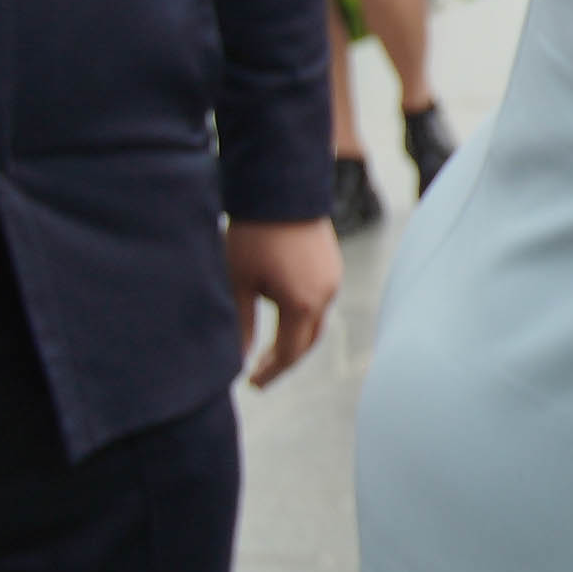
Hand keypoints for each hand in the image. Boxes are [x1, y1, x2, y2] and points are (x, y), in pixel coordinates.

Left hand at [226, 216, 337, 383]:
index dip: (271, 372)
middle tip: (260, 371)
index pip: (290, 354)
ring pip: (315, 320)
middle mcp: (325, 295)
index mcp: (303, 304)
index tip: (253, 383)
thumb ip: (241, 324)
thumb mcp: (240, 282)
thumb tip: (239, 358)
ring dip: (294, 336)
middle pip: (307, 342)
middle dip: (284, 359)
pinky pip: (320, 299)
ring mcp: (333, 278)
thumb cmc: (254, 235)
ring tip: (269, 344)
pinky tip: (282, 311)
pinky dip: (302, 315)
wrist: (281, 188)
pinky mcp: (332, 264)